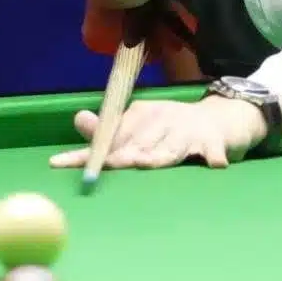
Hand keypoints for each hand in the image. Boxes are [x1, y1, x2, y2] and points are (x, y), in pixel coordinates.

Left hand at [50, 97, 267, 170]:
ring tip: (147, 164)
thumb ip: (110, 131)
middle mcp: (163, 118)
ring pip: (171, 147)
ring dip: (160, 155)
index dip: (87, 152)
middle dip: (122, 155)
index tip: (58, 163)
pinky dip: (213, 156)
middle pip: (138, 142)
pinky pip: (212, 150)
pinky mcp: (214, 140)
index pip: (110, 134)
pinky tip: (215, 164)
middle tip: (109, 166)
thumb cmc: (174, 129)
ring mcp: (188, 129)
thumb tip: (77, 119)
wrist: (223, 118)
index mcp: (141, 114)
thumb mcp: (142, 127)